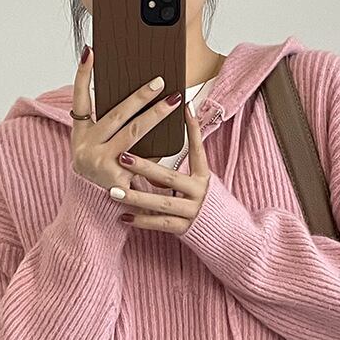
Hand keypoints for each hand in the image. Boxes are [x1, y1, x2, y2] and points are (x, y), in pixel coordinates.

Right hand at [70, 45, 183, 190]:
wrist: (91, 214)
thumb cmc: (98, 177)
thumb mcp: (96, 152)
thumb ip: (109, 132)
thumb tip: (141, 106)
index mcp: (80, 137)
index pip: (79, 101)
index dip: (82, 76)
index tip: (90, 52)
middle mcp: (86, 148)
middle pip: (117, 115)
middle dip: (140, 96)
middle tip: (159, 81)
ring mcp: (101, 165)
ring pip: (133, 133)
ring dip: (156, 114)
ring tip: (173, 100)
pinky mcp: (117, 181)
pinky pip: (144, 159)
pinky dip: (159, 148)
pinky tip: (174, 135)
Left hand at [108, 103, 211, 233]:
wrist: (224, 231)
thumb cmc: (207, 199)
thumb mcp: (203, 178)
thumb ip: (190, 159)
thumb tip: (182, 123)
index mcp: (204, 177)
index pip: (197, 150)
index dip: (192, 129)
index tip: (182, 107)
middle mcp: (199, 193)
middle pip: (170, 178)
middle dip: (145, 167)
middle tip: (123, 158)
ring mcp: (192, 212)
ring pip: (162, 204)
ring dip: (136, 197)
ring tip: (114, 192)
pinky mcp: (184, 229)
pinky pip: (160, 224)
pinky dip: (141, 221)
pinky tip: (124, 217)